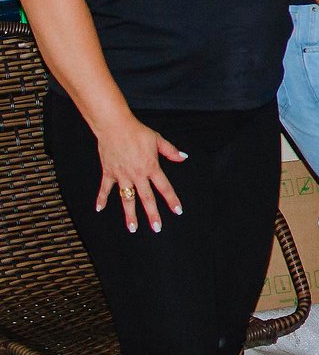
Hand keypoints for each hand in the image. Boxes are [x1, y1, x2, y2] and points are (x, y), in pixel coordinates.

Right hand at [95, 115, 186, 232]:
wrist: (115, 127)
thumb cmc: (137, 132)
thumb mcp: (158, 140)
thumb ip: (171, 151)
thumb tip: (183, 157)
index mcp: (151, 167)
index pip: (164, 187)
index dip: (172, 200)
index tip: (177, 211)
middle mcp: (137, 175)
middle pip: (147, 198)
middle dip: (152, 214)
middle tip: (157, 228)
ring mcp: (122, 175)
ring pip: (127, 199)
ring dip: (130, 214)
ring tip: (133, 228)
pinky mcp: (109, 172)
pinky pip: (105, 189)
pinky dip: (101, 198)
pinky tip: (99, 209)